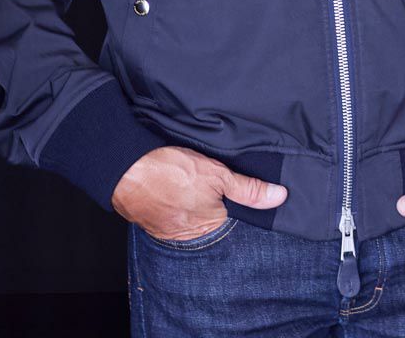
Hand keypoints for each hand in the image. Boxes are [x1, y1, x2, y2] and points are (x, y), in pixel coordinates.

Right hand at [111, 145, 287, 240]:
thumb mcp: (216, 174)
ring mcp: (170, 232)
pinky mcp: (154, 223)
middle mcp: (190, 237)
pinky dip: (179, 205)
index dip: (241, 209)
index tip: (243, 196)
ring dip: (197, 206)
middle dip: (219, 208)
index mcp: (209, 227)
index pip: (236, 224)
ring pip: (194, 219)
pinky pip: (175, 217)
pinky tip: (178, 189)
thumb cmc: (169, 171)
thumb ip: (247, 189)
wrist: (125, 168)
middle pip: (215, 223)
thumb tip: (279, 197)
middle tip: (212, 187)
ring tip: (194, 186)